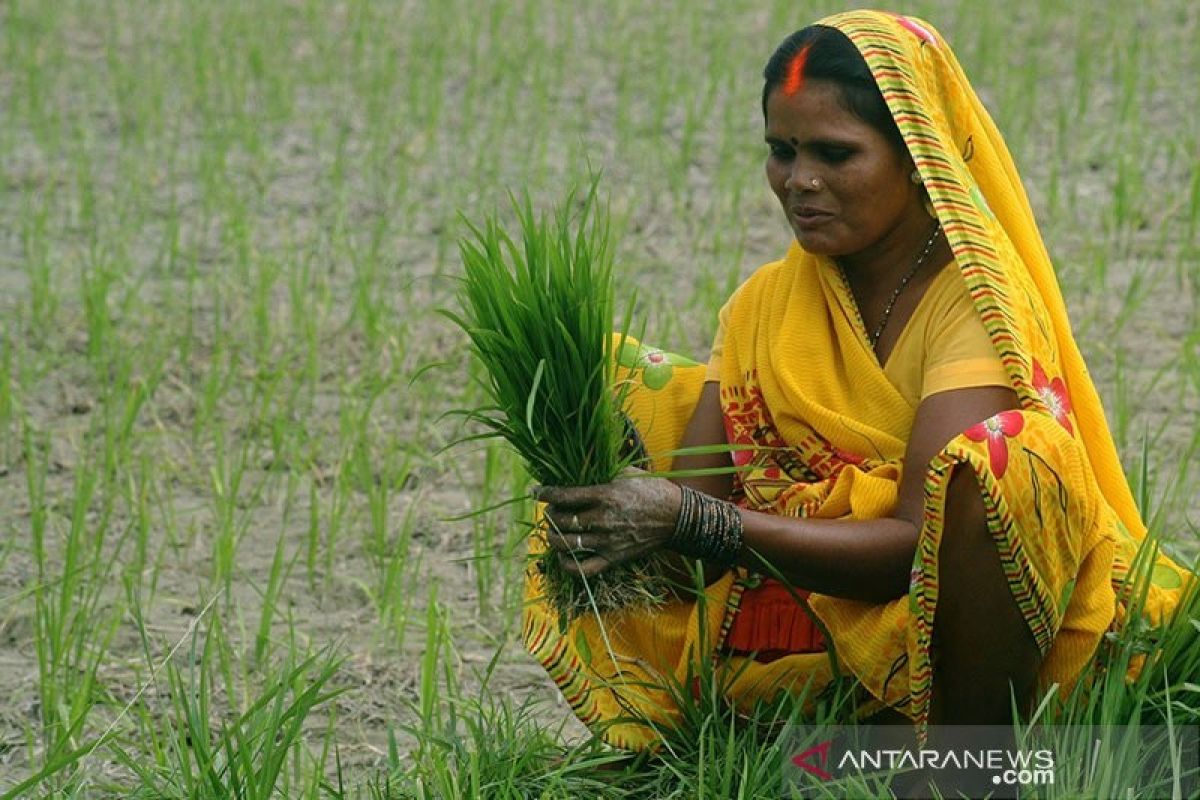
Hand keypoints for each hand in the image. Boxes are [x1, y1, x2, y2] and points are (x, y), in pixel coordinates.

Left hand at [532, 468, 681, 576]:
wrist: (676, 517)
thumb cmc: (651, 490)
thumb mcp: (627, 472)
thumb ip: (601, 470)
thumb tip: (577, 462)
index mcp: (605, 495)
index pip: (564, 496)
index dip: (545, 493)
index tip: (537, 491)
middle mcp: (603, 520)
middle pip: (561, 521)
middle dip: (549, 514)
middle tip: (551, 510)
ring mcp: (607, 542)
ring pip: (566, 544)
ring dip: (553, 537)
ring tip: (553, 530)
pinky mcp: (613, 558)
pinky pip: (582, 569)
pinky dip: (566, 565)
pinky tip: (562, 556)